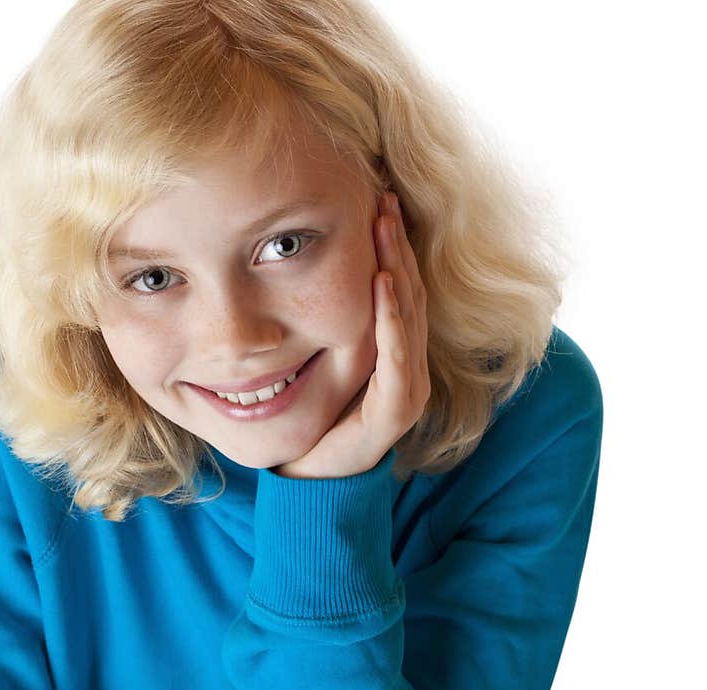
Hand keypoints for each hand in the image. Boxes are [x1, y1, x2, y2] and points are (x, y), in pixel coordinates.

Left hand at [272, 191, 429, 478]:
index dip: (392, 245)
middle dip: (397, 244)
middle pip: (409, 293)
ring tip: (384, 226)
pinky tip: (382, 284)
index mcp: (393, 352)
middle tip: (382, 197)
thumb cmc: (310, 413)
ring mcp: (406, 389)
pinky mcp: (394, 413)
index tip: (377, 199)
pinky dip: (391, 319)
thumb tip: (297, 259)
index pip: (399, 288)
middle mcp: (407, 367)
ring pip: (408, 317)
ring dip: (397, 268)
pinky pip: (397, 358)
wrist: (307, 474)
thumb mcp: (318, 353)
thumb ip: (325, 316)